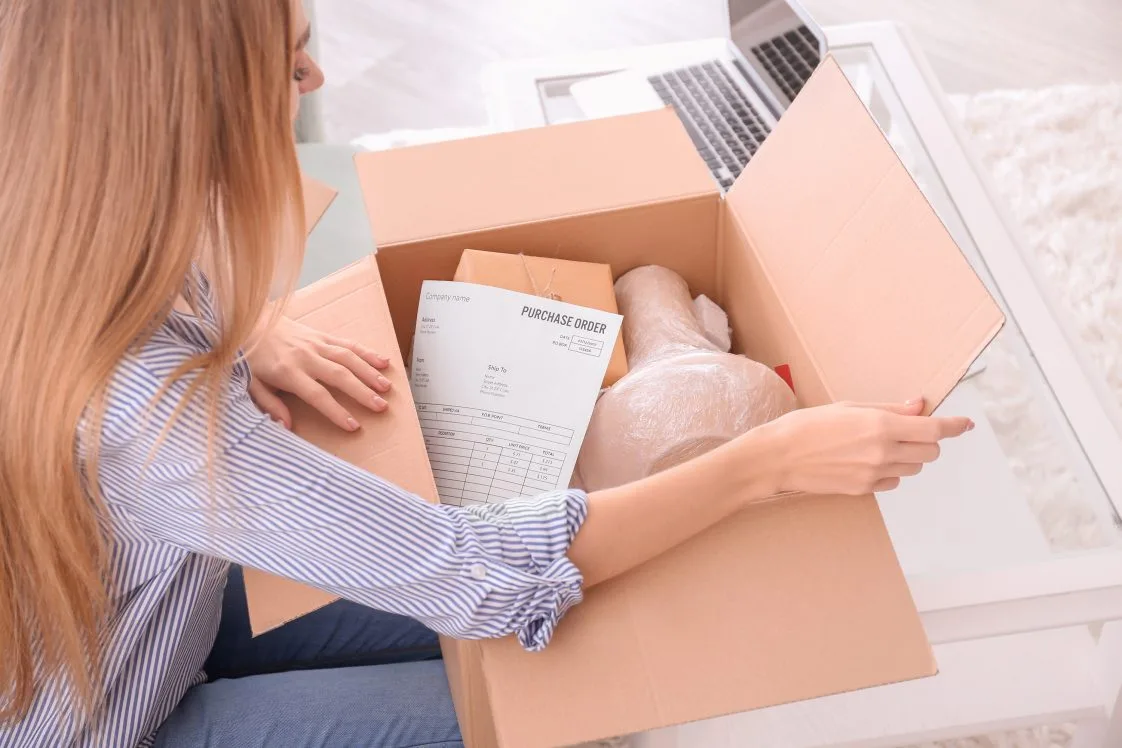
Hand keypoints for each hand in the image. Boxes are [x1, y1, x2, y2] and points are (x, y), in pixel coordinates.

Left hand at [245, 316, 391, 431]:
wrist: (249, 323)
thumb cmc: (251, 358)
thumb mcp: (252, 385)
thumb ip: (269, 405)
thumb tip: (285, 426)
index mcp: (287, 372)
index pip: (317, 395)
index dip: (336, 411)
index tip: (353, 425)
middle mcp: (306, 357)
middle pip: (339, 376)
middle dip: (362, 392)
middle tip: (380, 406)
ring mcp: (316, 344)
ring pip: (348, 358)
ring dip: (369, 373)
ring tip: (386, 387)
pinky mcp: (322, 335)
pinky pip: (347, 343)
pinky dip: (367, 352)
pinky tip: (383, 361)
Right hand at [765, 398, 972, 494]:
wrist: (779, 456)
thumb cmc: (808, 426)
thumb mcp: (849, 407)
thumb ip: (890, 409)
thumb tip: (919, 406)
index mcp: (880, 425)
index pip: (933, 429)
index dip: (954, 426)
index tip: (965, 425)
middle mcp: (882, 452)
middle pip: (930, 453)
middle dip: (928, 442)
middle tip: (909, 433)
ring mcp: (874, 474)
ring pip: (913, 469)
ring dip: (908, 458)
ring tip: (879, 447)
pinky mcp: (864, 490)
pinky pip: (892, 482)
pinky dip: (889, 472)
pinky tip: (865, 462)